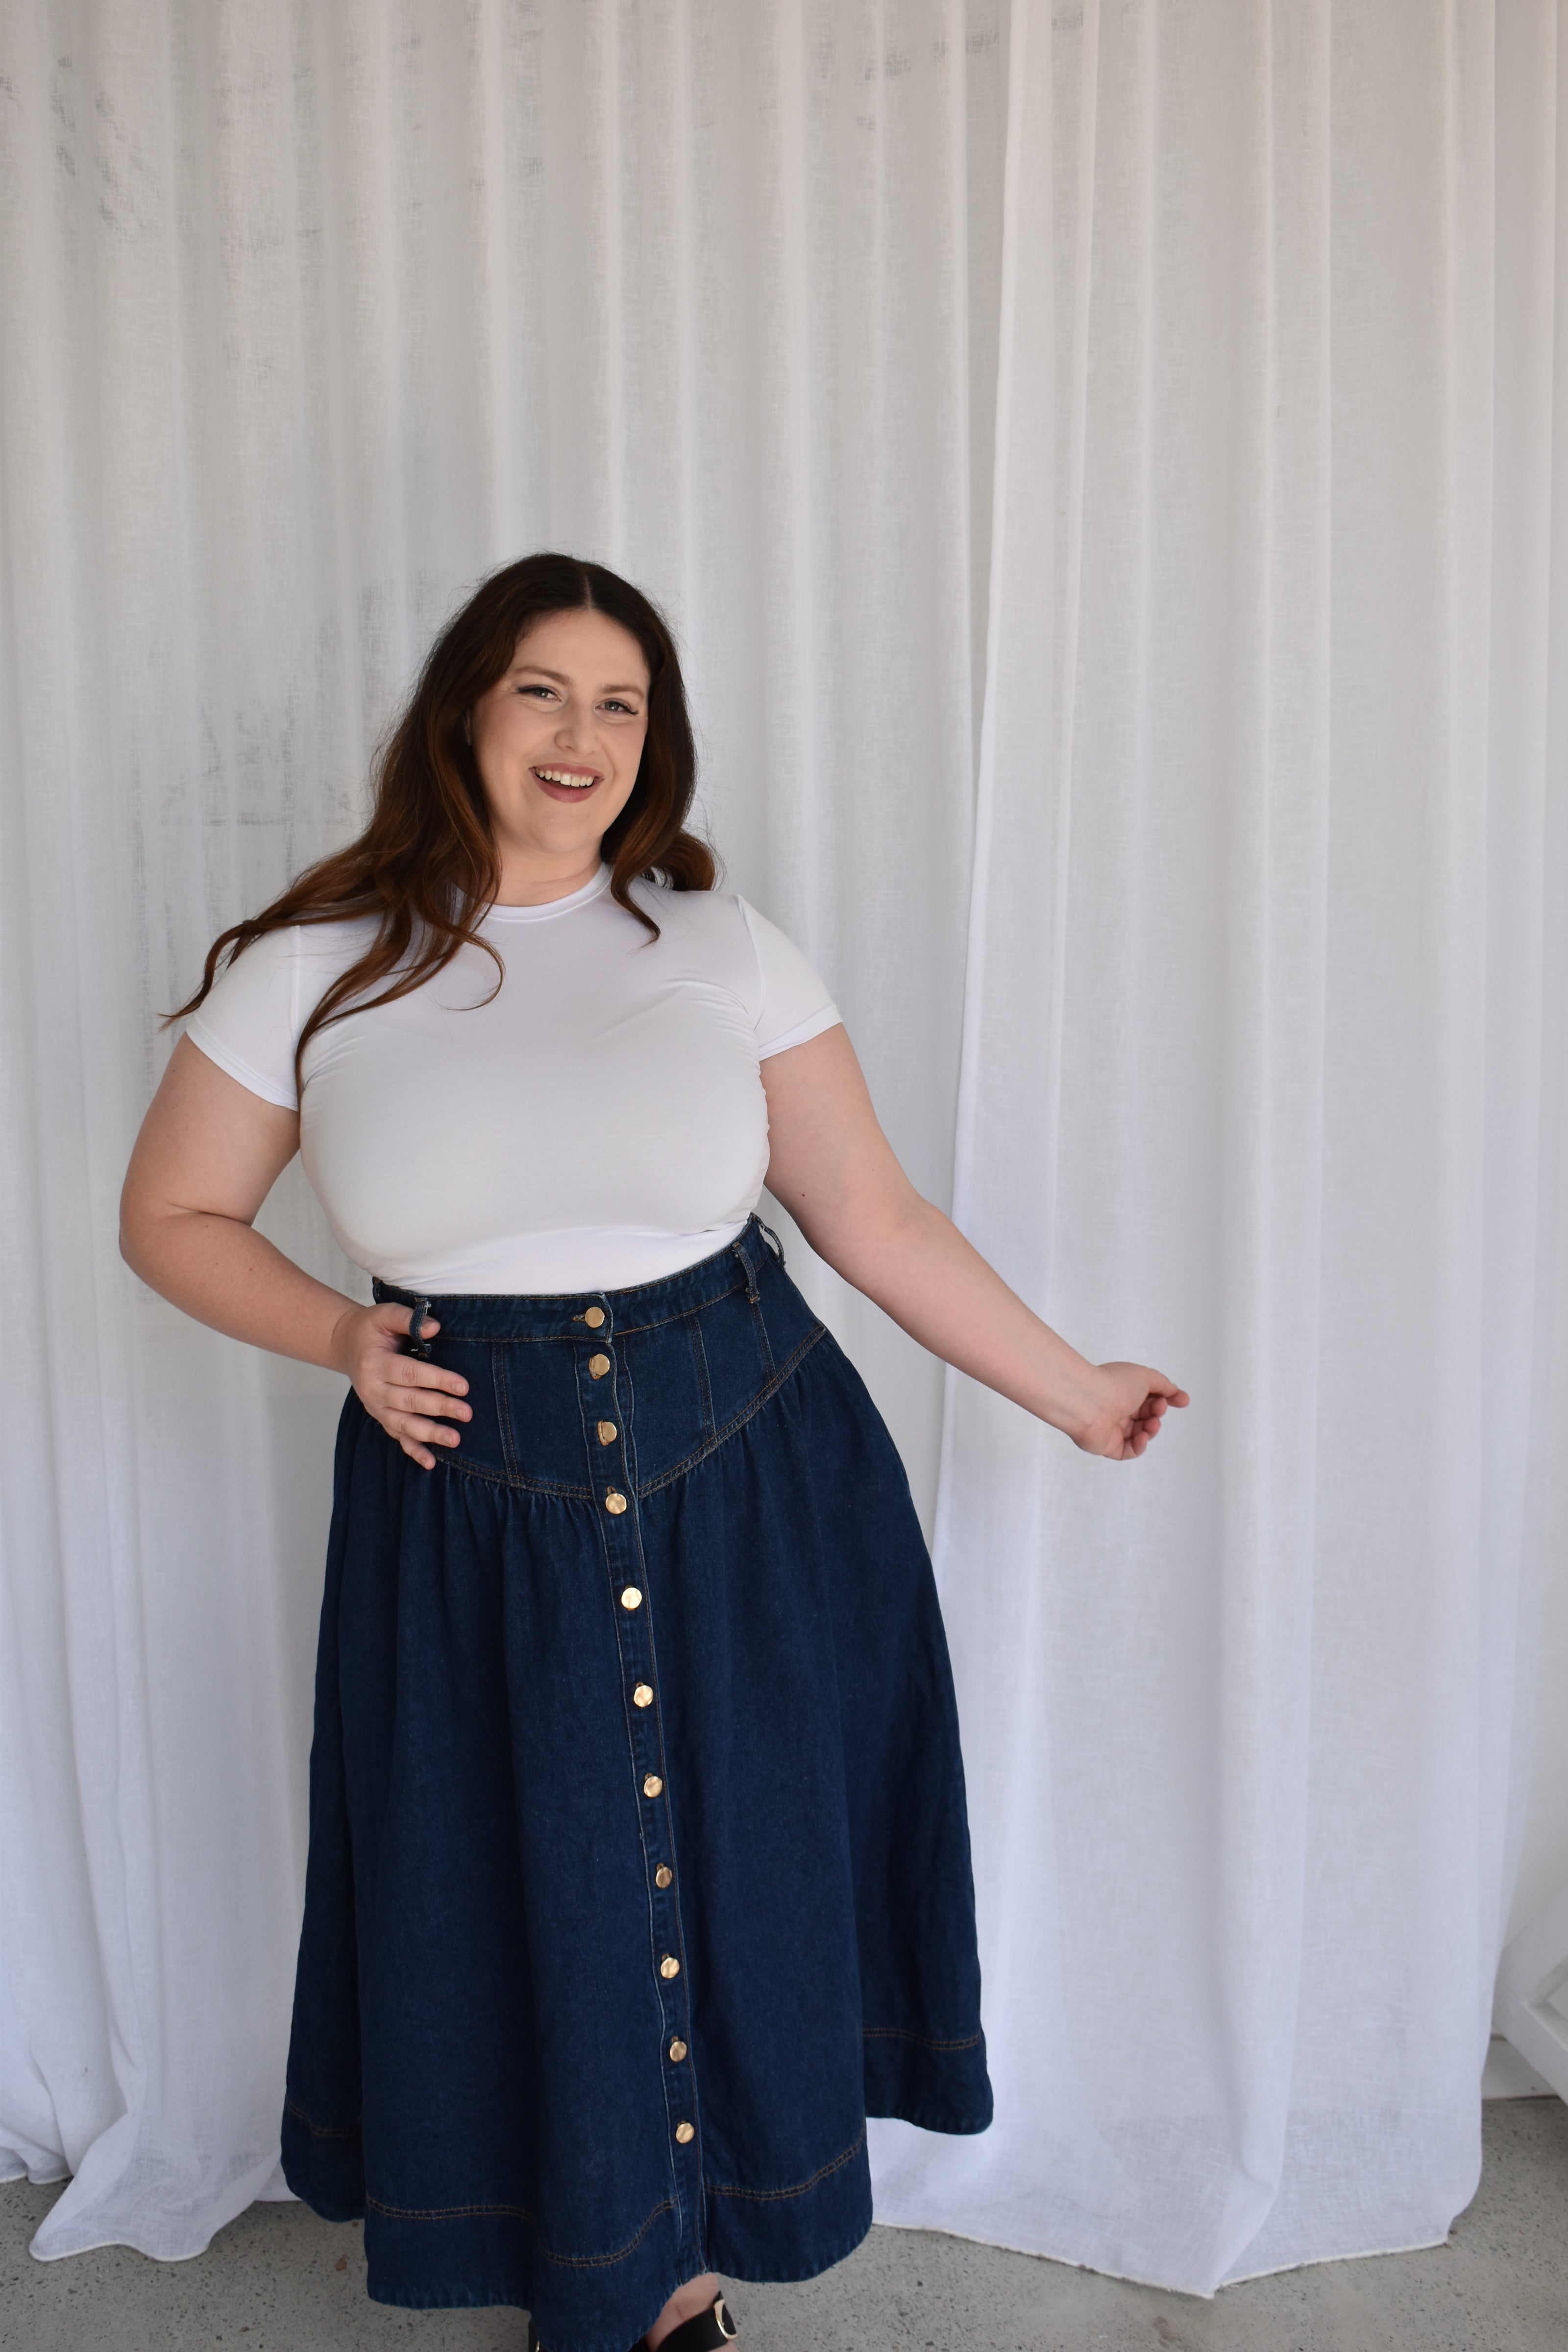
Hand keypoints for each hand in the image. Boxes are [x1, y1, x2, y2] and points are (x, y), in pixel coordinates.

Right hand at [330, 1301, 471, 1469]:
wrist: (347, 1345)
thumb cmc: (370, 1329)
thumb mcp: (384, 1314)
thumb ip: (408, 1319)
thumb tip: (435, 1327)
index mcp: (375, 1363)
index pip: (409, 1374)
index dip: (437, 1380)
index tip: (463, 1386)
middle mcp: (373, 1389)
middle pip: (409, 1401)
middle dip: (440, 1408)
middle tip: (467, 1413)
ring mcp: (376, 1406)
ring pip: (403, 1424)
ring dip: (430, 1433)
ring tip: (455, 1439)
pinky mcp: (381, 1416)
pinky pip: (397, 1436)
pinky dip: (413, 1450)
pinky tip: (430, 1462)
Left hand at [1071, 1362, 1189, 1459]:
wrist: (1089, 1403)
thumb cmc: (1115, 1385)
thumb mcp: (1146, 1376)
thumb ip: (1163, 1384)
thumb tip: (1176, 1392)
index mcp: (1124, 1390)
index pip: (1150, 1396)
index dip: (1168, 1398)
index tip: (1184, 1401)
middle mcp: (1117, 1408)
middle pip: (1147, 1415)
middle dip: (1158, 1412)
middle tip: (1159, 1408)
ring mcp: (1112, 1427)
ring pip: (1141, 1433)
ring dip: (1152, 1429)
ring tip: (1151, 1423)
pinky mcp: (1107, 1446)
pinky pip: (1129, 1450)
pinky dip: (1140, 1445)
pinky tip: (1142, 1436)